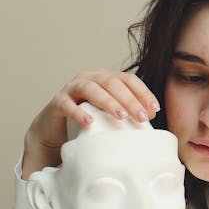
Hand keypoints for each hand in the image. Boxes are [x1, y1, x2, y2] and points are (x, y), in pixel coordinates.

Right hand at [22, 70, 159, 177]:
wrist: (54, 130)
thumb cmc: (86, 121)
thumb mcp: (109, 115)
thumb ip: (126, 113)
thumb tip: (151, 120)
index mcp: (105, 78)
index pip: (128, 79)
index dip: (143, 92)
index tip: (154, 110)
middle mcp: (89, 78)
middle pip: (112, 83)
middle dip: (129, 99)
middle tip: (141, 117)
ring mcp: (72, 88)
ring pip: (92, 89)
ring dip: (108, 102)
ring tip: (120, 116)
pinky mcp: (57, 102)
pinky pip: (67, 104)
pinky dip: (79, 112)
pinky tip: (89, 123)